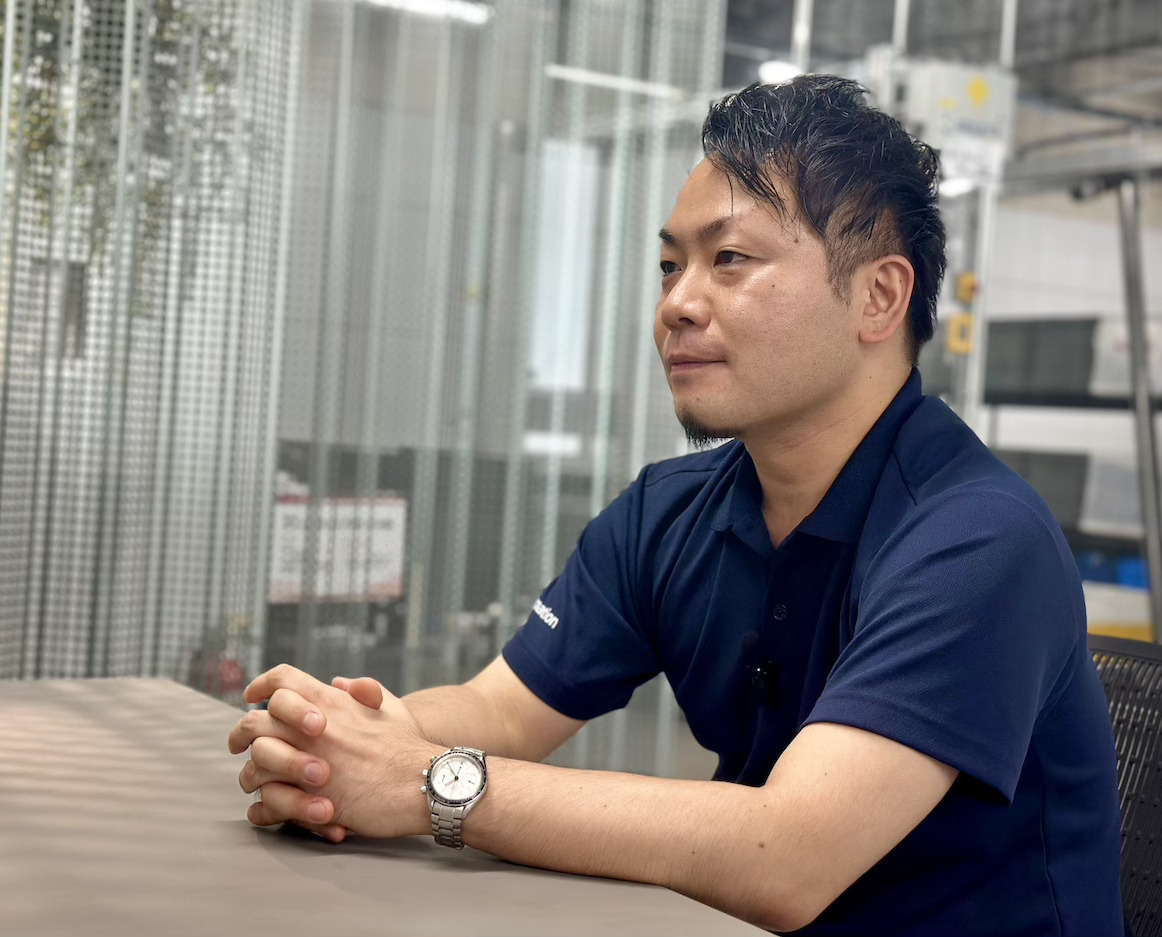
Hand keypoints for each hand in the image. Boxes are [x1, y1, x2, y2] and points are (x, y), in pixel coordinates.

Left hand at [228, 664, 438, 840]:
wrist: (426, 783)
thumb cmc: (410, 746)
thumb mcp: (390, 706)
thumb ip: (363, 691)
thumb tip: (339, 682)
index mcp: (330, 703)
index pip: (282, 679)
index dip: (262, 684)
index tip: (252, 695)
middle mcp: (313, 729)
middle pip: (254, 723)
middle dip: (240, 734)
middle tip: (237, 744)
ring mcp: (309, 764)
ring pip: (254, 767)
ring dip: (252, 776)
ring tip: (258, 784)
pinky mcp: (311, 801)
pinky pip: (267, 805)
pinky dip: (264, 810)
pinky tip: (267, 810)